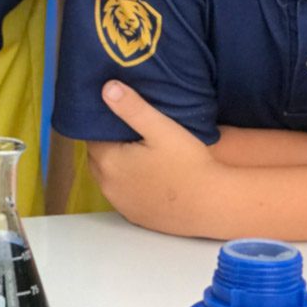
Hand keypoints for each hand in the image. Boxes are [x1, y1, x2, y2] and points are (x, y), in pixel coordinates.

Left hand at [88, 79, 220, 232]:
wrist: (214, 205)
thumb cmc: (189, 164)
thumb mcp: (162, 128)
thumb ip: (132, 107)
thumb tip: (106, 87)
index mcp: (108, 161)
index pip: (92, 137)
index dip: (105, 126)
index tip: (122, 118)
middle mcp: (107, 186)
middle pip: (99, 158)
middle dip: (110, 145)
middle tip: (133, 133)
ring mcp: (121, 204)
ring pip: (110, 177)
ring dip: (119, 166)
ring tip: (141, 153)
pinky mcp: (135, 218)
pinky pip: (124, 195)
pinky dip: (129, 185)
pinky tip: (149, 177)